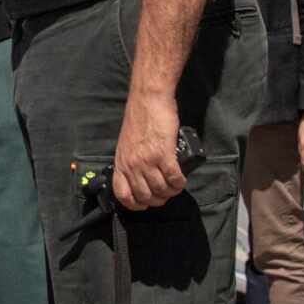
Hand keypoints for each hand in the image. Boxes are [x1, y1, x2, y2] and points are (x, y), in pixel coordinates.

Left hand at [112, 92, 185, 210]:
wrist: (148, 99)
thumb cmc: (139, 118)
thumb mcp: (127, 143)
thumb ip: (131, 160)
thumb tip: (140, 177)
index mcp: (121, 162)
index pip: (123, 195)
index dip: (136, 204)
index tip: (146, 202)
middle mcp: (132, 164)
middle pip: (145, 197)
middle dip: (158, 199)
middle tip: (166, 193)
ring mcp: (147, 160)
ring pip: (161, 190)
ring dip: (171, 191)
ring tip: (175, 185)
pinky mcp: (163, 153)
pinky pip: (174, 178)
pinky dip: (180, 183)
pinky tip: (182, 179)